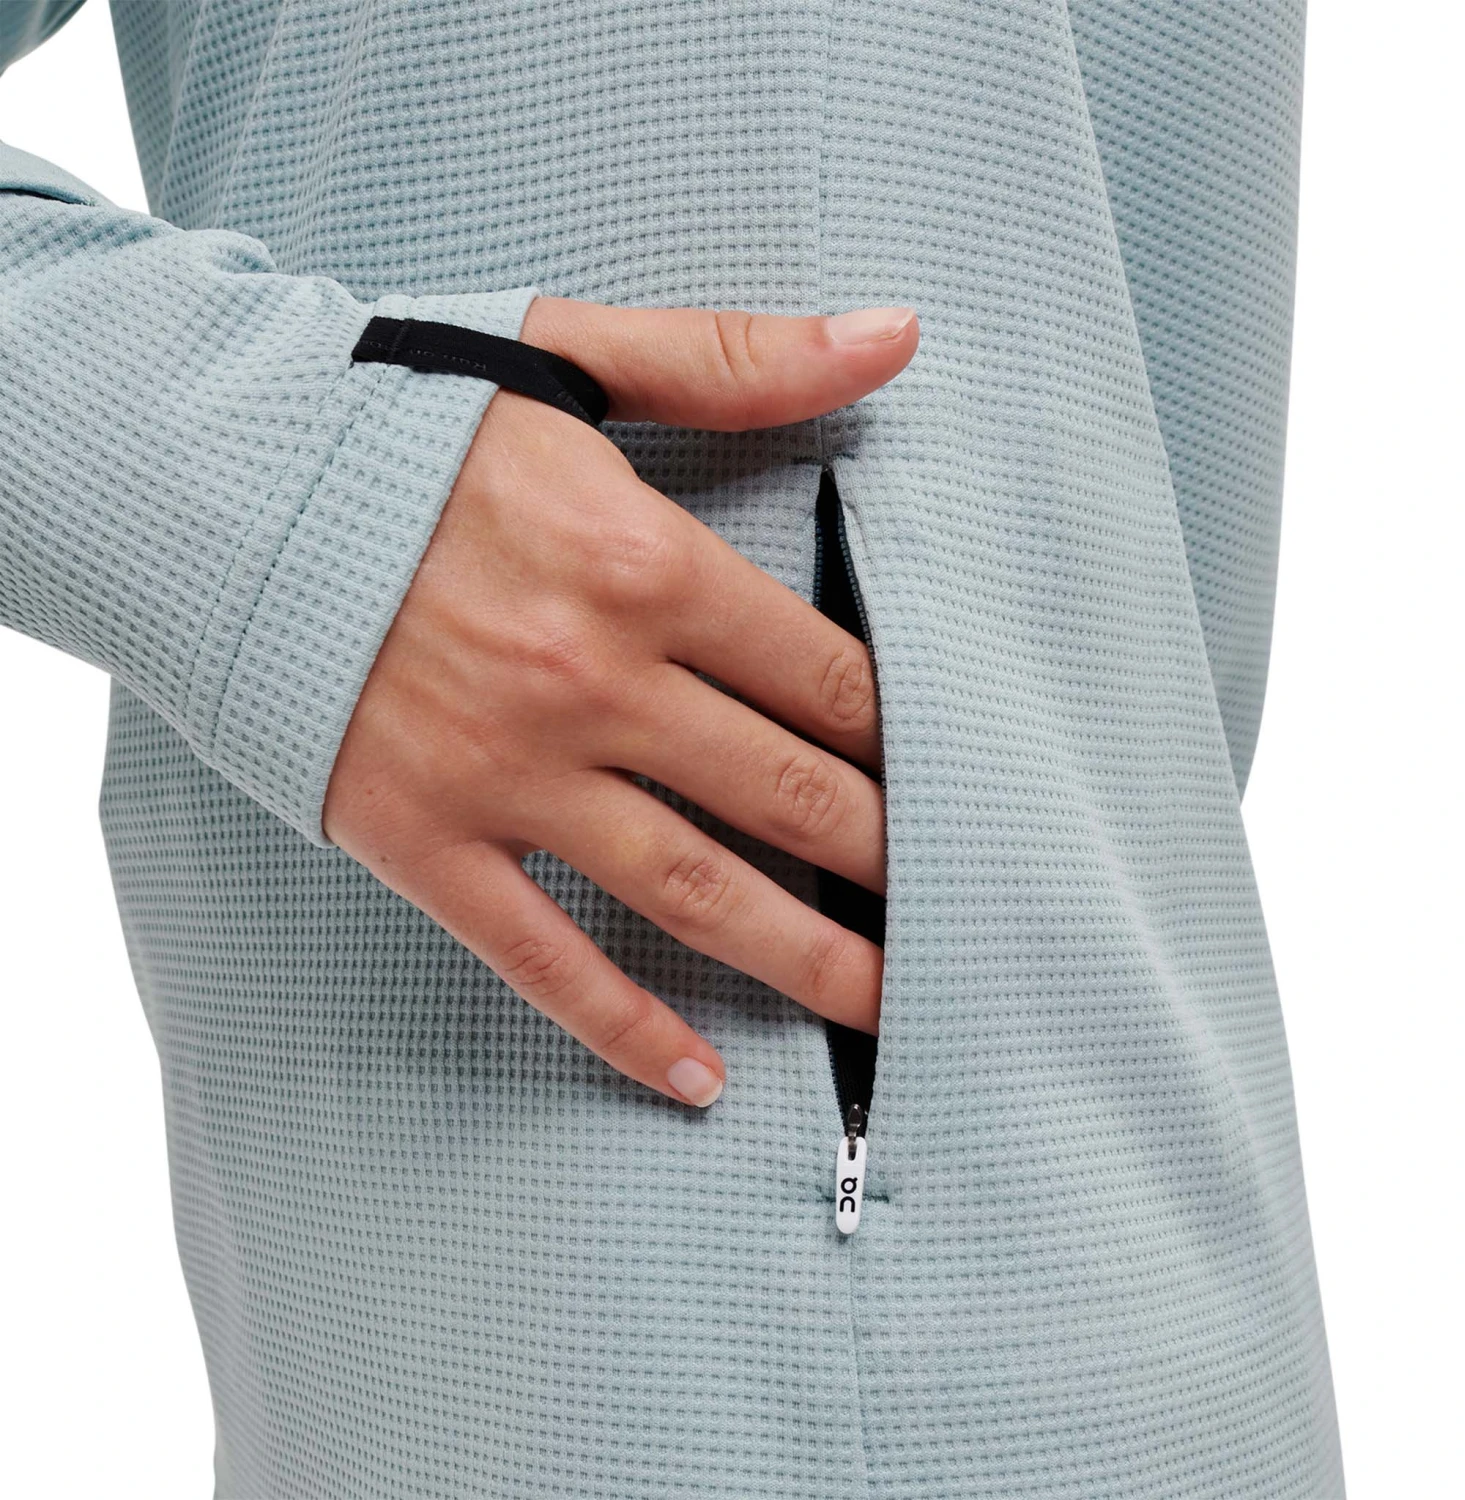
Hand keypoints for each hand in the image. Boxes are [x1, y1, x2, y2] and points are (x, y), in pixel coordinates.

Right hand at [325, 297, 918, 1105]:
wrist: (215, 485)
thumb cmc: (400, 425)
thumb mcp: (573, 354)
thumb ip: (741, 357)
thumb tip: (898, 331)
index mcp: (645, 563)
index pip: (827, 674)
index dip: (908, 736)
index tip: (957, 779)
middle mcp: (592, 682)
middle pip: (787, 793)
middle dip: (888, 855)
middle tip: (960, 905)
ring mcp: (508, 774)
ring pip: (695, 893)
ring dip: (806, 959)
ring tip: (888, 1008)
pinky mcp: (427, 840)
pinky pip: (543, 958)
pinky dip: (624, 1027)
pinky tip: (699, 1078)